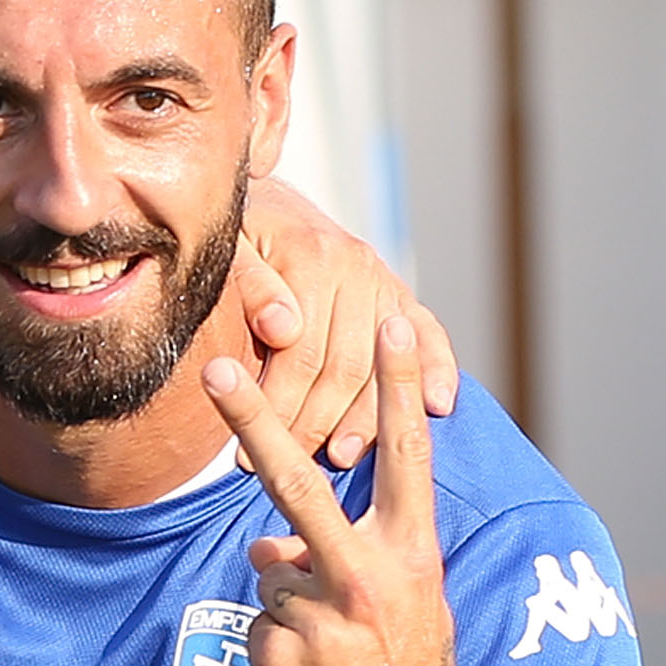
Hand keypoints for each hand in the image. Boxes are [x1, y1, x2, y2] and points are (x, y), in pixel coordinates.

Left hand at [202, 317, 491, 665]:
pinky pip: (256, 624)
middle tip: (214, 367)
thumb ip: (344, 561)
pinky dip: (273, 649)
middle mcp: (367, 579)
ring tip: (335, 660)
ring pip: (270, 574)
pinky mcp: (274, 655)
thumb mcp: (404, 612)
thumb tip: (266, 545)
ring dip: (289, 609)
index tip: (389, 322)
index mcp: (413, 560)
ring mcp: (317, 617)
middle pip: (298, 483)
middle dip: (253, 420)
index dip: (399, 389)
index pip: (406, 459)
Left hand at [234, 175, 460, 467]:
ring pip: (382, 363)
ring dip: (367, 417)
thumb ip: (249, 285)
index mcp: (309, 257)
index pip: (300, 355)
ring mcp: (383, 280)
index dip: (275, 410)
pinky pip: (432, 333)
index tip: (245, 456)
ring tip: (342, 458)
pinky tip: (440, 407)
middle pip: (343, 367)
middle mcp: (355, 267)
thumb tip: (284, 328)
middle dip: (312, 425)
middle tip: (286, 471)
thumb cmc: (233, 231)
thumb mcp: (226, 246)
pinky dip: (438, 369)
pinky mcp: (399, 292)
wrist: (261, 194)